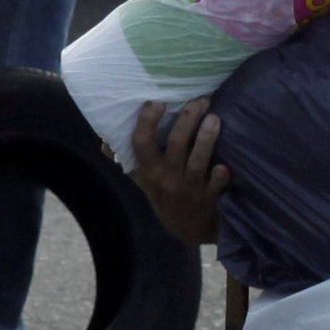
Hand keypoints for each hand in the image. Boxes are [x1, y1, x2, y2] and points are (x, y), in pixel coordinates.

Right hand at [127, 99, 230, 245]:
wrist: (186, 230)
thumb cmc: (164, 194)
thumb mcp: (142, 179)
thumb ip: (125, 158)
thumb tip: (105, 141)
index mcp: (149, 169)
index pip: (140, 143)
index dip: (147, 121)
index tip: (157, 101)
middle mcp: (167, 177)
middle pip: (175, 144)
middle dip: (188, 120)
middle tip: (202, 100)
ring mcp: (188, 187)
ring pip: (197, 161)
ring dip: (206, 139)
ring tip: (215, 118)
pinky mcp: (208, 197)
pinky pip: (214, 186)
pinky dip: (219, 177)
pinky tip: (224, 166)